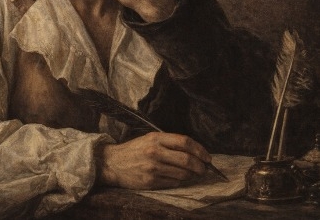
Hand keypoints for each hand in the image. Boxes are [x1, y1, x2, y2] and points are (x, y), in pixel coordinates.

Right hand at [96, 132, 210, 189]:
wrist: (112, 163)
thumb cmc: (134, 150)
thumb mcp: (149, 139)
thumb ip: (169, 143)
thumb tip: (193, 152)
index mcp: (155, 138)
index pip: (184, 142)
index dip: (200, 149)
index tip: (207, 156)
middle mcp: (155, 152)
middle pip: (186, 159)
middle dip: (200, 166)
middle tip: (204, 169)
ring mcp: (153, 168)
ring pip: (182, 174)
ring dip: (191, 175)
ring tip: (192, 174)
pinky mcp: (150, 181)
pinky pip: (173, 183)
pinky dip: (179, 181)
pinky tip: (177, 178)